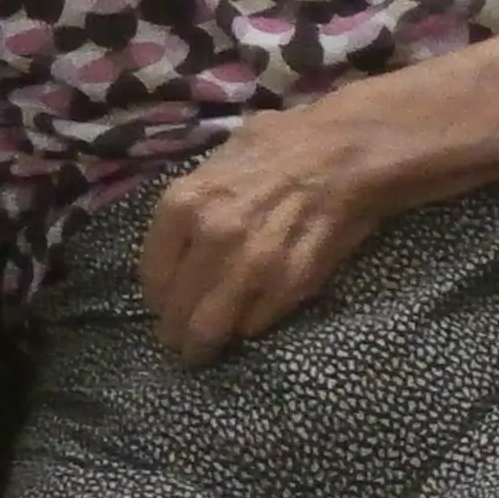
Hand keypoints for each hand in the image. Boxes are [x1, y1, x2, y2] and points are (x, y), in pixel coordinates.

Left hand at [138, 98, 412, 364]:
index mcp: (183, 204)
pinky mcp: (291, 284)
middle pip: (178, 309)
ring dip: (206, 345)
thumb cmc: (281, 145)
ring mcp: (252, 265)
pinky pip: (257, 322)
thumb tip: (177, 243)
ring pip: (213, 326)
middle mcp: (211, 238)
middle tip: (180, 343)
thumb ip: (191, 205)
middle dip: (176, 332)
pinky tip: (248, 323)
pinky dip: (250, 327)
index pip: (152, 276)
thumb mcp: (217, 162)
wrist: (346, 152)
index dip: (157, 299)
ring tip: (203, 352)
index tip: (163, 309)